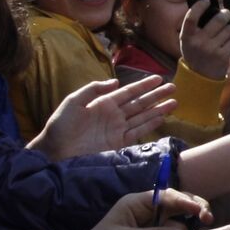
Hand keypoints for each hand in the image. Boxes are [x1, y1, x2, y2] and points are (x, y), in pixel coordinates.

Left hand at [29, 76, 177, 160]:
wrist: (55, 152)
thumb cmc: (61, 126)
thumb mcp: (74, 101)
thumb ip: (93, 89)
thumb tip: (116, 82)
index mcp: (104, 103)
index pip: (128, 92)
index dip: (143, 85)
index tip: (158, 78)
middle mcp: (114, 115)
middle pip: (139, 103)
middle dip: (156, 95)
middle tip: (173, 87)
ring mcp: (117, 130)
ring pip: (142, 117)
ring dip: (158, 109)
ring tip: (174, 102)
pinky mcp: (118, 144)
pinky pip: (137, 132)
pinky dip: (150, 125)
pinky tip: (161, 118)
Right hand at [178, 0, 229, 80]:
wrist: (200, 78)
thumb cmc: (196, 55)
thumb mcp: (189, 41)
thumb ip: (195, 27)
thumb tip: (207, 6)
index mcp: (186, 37)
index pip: (191, 17)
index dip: (199, 6)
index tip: (206, 1)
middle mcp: (198, 43)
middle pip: (218, 20)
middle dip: (225, 14)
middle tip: (226, 14)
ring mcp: (210, 50)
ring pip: (229, 29)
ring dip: (229, 29)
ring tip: (224, 34)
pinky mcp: (223, 56)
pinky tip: (226, 45)